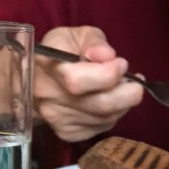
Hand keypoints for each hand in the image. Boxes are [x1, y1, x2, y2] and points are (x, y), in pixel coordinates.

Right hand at [34, 26, 143, 141]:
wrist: (33, 83)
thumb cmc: (58, 53)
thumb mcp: (74, 35)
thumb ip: (93, 41)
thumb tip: (108, 56)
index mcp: (49, 66)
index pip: (78, 81)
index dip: (107, 74)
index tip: (122, 64)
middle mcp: (50, 97)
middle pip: (100, 105)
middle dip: (127, 94)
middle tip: (135, 82)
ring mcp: (58, 119)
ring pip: (105, 118)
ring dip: (122, 104)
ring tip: (122, 89)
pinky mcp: (67, 133)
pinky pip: (101, 127)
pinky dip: (112, 115)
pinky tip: (109, 102)